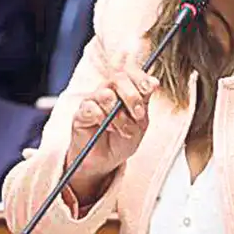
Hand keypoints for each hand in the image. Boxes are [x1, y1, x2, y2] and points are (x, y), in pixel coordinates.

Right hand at [67, 54, 158, 197]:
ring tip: (123, 130)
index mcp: (125, 90)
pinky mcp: (81, 113)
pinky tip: (108, 129)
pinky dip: (103, 119)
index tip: (150, 88)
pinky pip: (91, 108)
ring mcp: (93, 100)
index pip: (131, 72)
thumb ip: (144, 101)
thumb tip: (153, 82)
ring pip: (106, 94)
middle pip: (118, 78)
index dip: (141, 77)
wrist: (106, 161)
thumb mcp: (141, 122)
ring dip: (119, 115)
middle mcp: (108, 91)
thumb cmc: (122, 140)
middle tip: (138, 115)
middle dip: (132, 96)